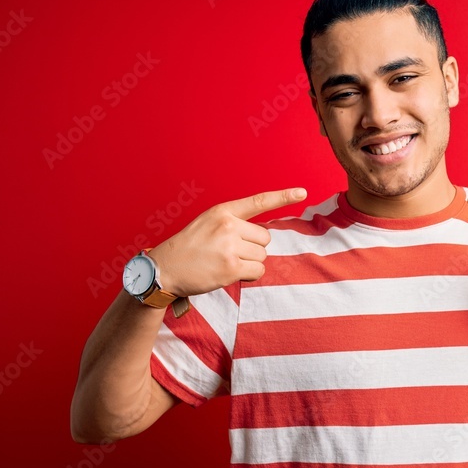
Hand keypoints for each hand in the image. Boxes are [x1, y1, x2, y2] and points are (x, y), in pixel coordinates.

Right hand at [148, 187, 306, 296]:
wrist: (164, 269)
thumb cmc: (189, 248)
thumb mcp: (208, 224)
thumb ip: (234, 223)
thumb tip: (263, 235)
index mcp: (223, 212)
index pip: (259, 201)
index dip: (283, 196)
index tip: (302, 192)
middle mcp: (228, 226)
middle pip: (264, 238)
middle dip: (253, 248)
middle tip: (229, 253)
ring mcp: (229, 247)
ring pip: (262, 256)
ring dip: (249, 263)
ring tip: (225, 262)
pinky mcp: (231, 268)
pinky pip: (257, 271)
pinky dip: (248, 275)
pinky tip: (228, 273)